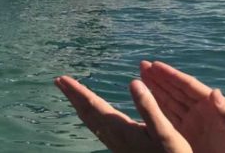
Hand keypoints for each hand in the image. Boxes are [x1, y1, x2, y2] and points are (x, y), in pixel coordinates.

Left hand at [55, 76, 191, 152]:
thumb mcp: (165, 131)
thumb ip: (148, 106)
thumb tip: (133, 82)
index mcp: (121, 129)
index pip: (93, 105)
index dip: (77, 91)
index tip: (62, 79)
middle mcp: (113, 136)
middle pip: (87, 112)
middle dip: (73, 96)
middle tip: (59, 81)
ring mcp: (115, 143)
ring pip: (90, 121)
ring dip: (79, 105)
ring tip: (71, 93)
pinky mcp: (120, 147)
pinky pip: (97, 127)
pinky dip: (89, 115)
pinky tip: (92, 114)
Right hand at [140, 61, 224, 152]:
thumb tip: (215, 92)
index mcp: (211, 106)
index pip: (188, 86)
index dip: (171, 75)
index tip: (155, 64)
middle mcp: (200, 111)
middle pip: (176, 89)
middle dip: (159, 77)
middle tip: (143, 65)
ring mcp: (192, 122)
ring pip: (170, 100)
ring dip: (156, 88)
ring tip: (142, 75)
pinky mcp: (186, 134)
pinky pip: (168, 116)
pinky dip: (157, 106)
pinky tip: (148, 99)